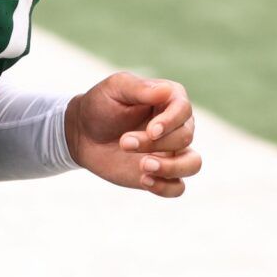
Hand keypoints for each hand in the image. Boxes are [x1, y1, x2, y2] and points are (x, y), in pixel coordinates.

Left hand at [65, 72, 200, 197]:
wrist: (83, 134)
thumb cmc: (101, 105)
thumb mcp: (115, 88)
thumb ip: (141, 88)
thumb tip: (167, 91)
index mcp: (170, 99)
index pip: (184, 110)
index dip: (170, 122)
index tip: (150, 131)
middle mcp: (177, 126)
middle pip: (184, 137)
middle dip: (154, 143)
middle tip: (124, 142)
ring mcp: (172, 152)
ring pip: (193, 164)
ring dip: (172, 168)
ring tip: (144, 166)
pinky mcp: (162, 174)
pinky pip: (178, 188)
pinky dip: (165, 188)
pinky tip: (143, 180)